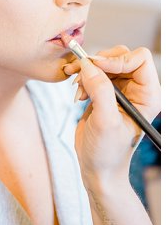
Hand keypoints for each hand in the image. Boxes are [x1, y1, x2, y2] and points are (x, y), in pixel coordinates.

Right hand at [63, 46, 160, 183]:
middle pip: (121, 56)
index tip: (95, 67)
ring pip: (104, 63)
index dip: (117, 59)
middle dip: (98, 62)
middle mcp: (136, 90)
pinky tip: (77, 93)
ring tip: (75, 86)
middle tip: (80, 72)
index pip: (139, 60)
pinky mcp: (104, 94)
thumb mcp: (106, 121)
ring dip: (86, 70)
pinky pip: (93, 73)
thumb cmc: (109, 152)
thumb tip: (88, 65)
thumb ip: (100, 91)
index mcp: (148, 95)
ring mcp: (120, 91)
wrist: (98, 168)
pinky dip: (81, 78)